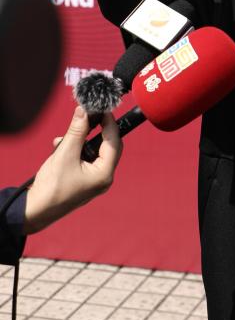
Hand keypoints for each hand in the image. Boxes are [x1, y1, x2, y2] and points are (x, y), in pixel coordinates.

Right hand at [23, 107, 122, 234]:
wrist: (34, 211)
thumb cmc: (51, 186)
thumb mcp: (65, 153)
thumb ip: (77, 130)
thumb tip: (84, 110)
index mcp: (104, 174)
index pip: (113, 141)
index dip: (109, 122)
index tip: (102, 108)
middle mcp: (103, 178)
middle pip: (107, 146)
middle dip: (95, 131)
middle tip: (87, 117)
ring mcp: (94, 181)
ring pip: (94, 152)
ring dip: (80, 141)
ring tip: (62, 139)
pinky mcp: (84, 181)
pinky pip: (86, 160)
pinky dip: (75, 151)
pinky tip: (59, 147)